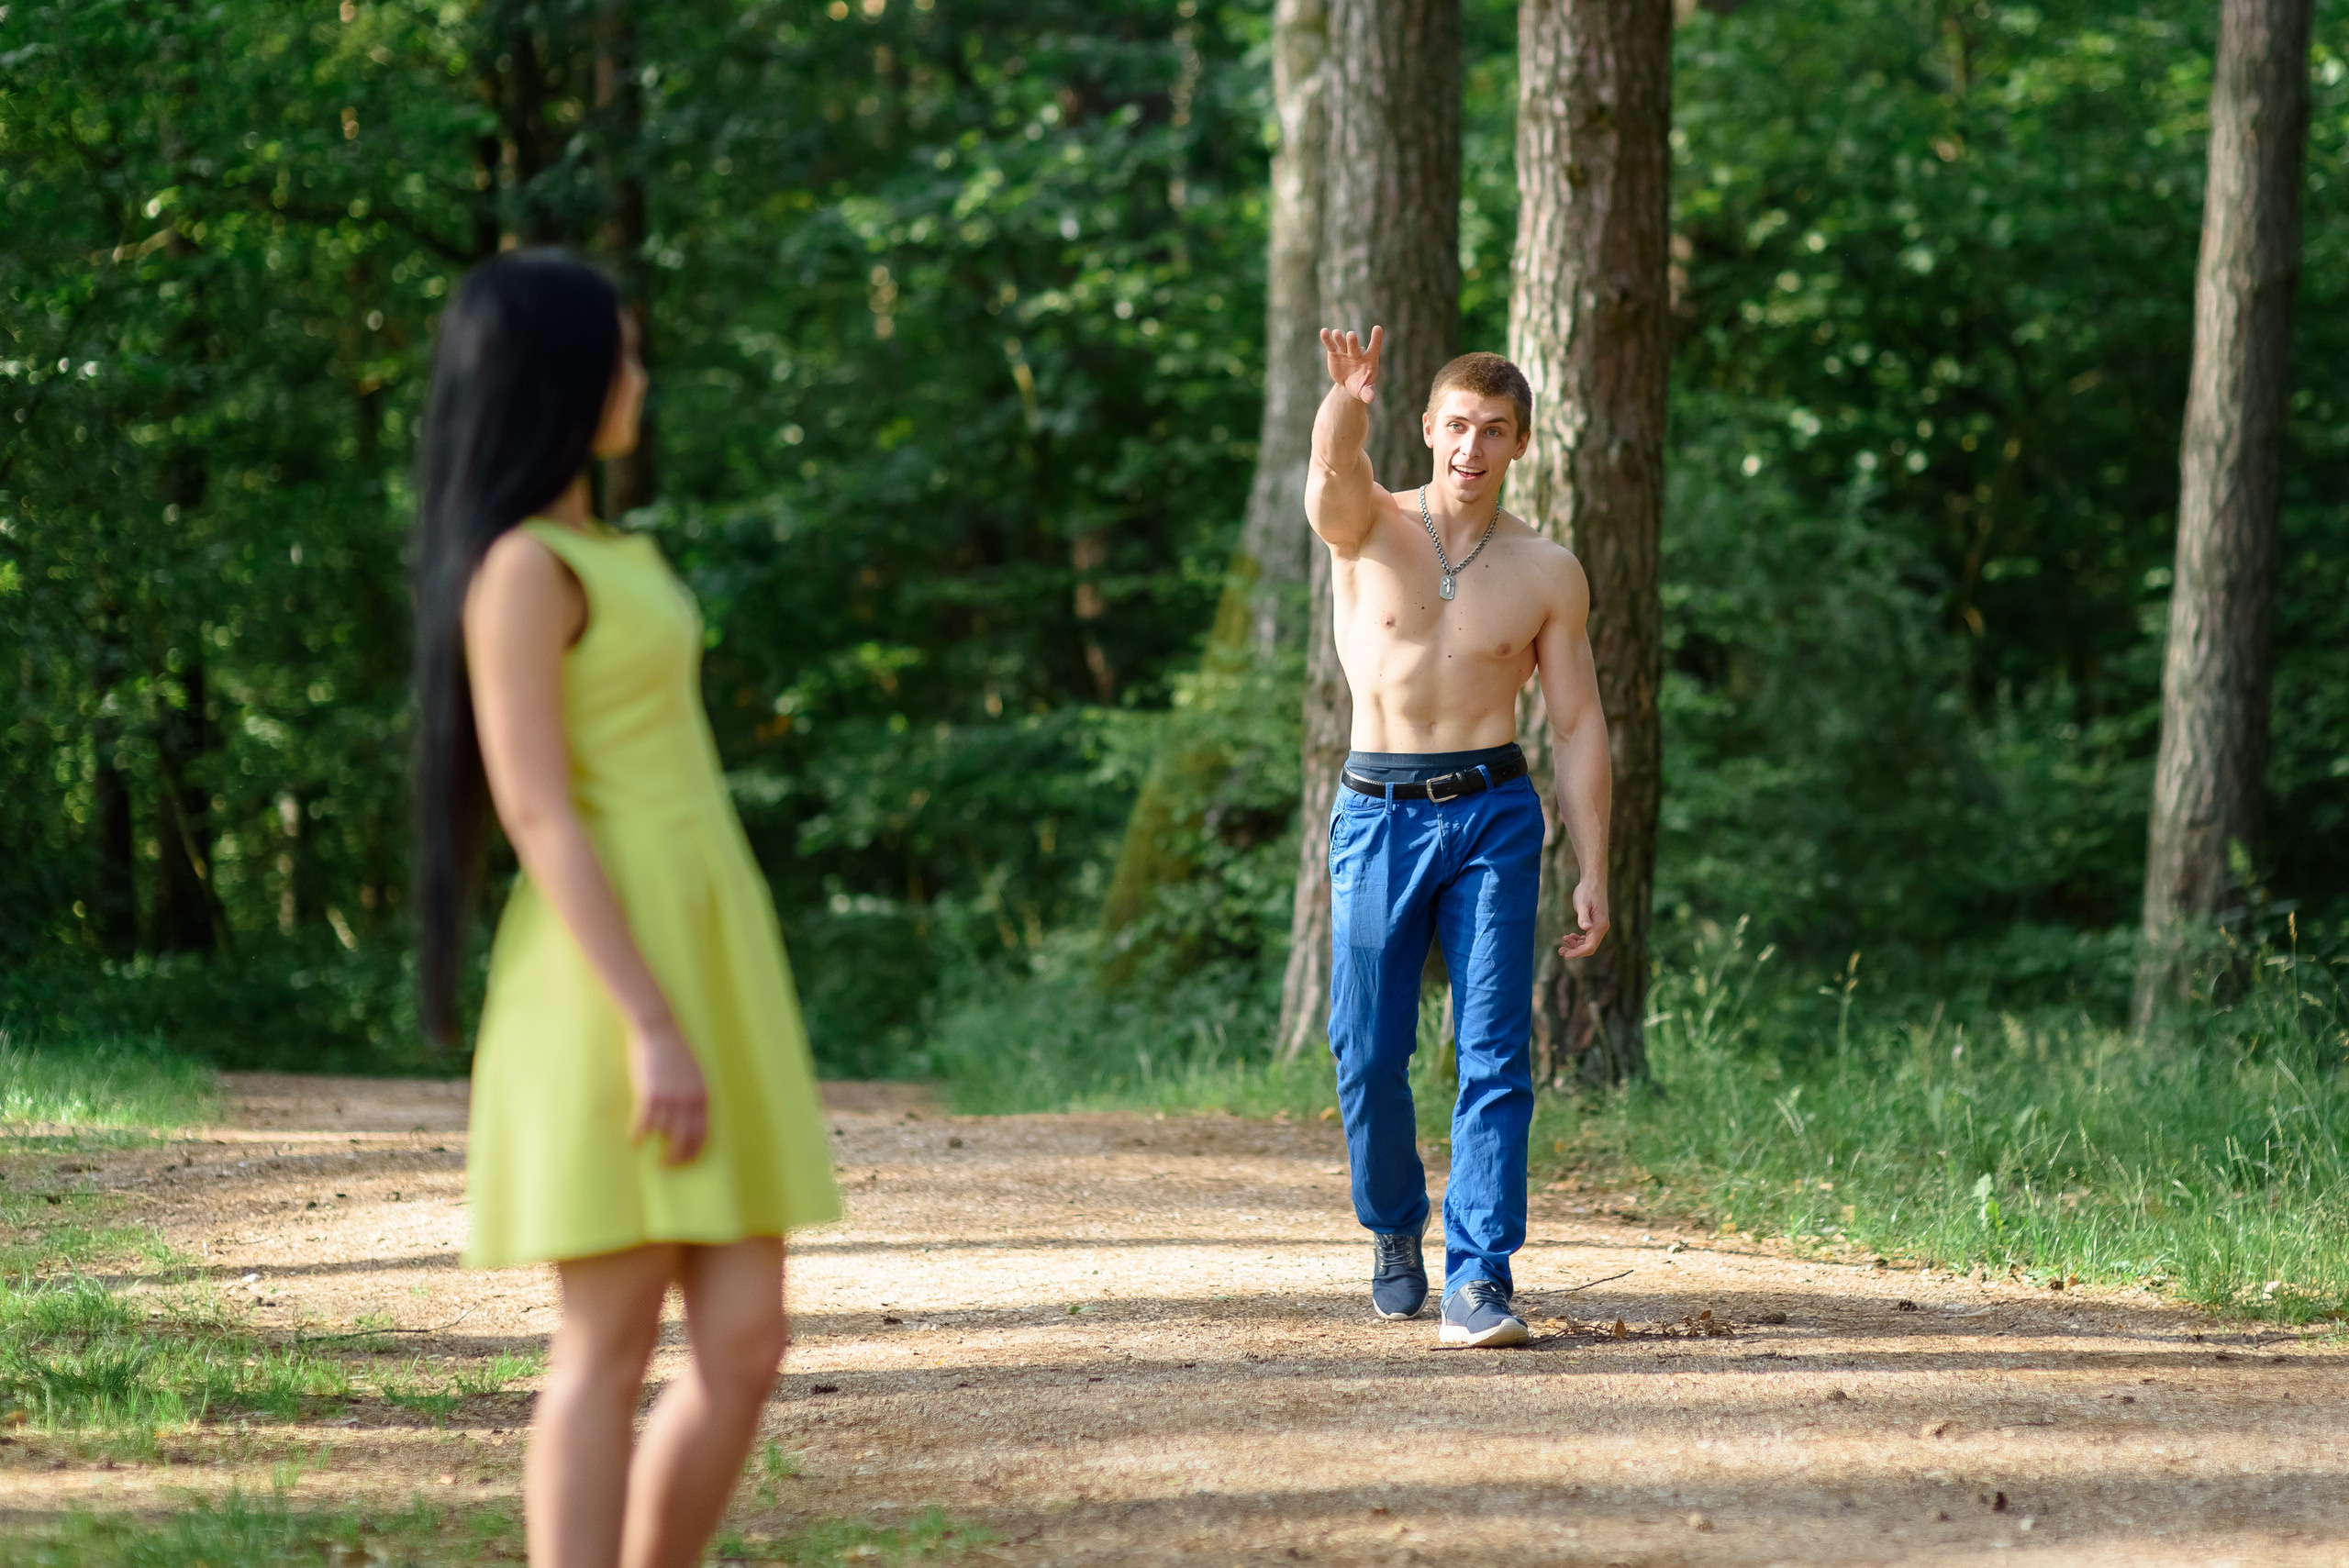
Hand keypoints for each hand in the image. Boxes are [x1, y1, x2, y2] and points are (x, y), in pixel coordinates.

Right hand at [628, 1014, 708, 1166]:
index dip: (693, 1152)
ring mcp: (670, 1096)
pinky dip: (638, 1136)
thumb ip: (695, 1097)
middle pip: (685, 1139)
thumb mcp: (694, 1075)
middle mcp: (689, 1099)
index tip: (685, 1162)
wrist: (659, 1029)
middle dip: (676, 1158)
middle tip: (667, 1168)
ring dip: (658, 1149)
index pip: (703, 1134)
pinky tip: (634, 1142)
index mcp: (703, 1095)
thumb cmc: (675, 1052)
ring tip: (653, 1158)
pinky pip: (644, 1123)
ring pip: (664, 1134)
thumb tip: (690, 1121)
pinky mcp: (650, 1093)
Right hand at [1320, 325, 1383, 403]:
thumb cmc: (1361, 386)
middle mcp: (1357, 353)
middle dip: (1352, 342)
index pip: (1375, 347)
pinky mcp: (1334, 353)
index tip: (1377, 328)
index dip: (1376, 338)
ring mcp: (1345, 351)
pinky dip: (1327, 339)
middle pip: (1354, 346)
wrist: (1348, 384)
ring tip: (1335, 333)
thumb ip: (1368, 394)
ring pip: (1342, 343)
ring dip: (1339, 338)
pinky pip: (1330, 345)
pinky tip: (1324, 332)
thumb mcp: (1365, 391)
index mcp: (1369, 359)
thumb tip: (1370, 398)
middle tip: (1351, 335)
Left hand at [1557, 880, 1609, 960]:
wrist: (1593, 881)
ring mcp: (1599, 926)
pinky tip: (1569, 936)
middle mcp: (1602, 928)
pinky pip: (1588, 937)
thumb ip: (1583, 917)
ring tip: (1563, 940)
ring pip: (1588, 943)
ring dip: (1576, 945)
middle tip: (1560, 950)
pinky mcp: (1595, 923)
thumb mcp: (1583, 904)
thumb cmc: (1587, 891)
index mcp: (1600, 926)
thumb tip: (1586, 928)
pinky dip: (1579, 939)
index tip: (1565, 955)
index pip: (1589, 947)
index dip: (1577, 953)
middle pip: (1589, 947)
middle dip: (1575, 951)